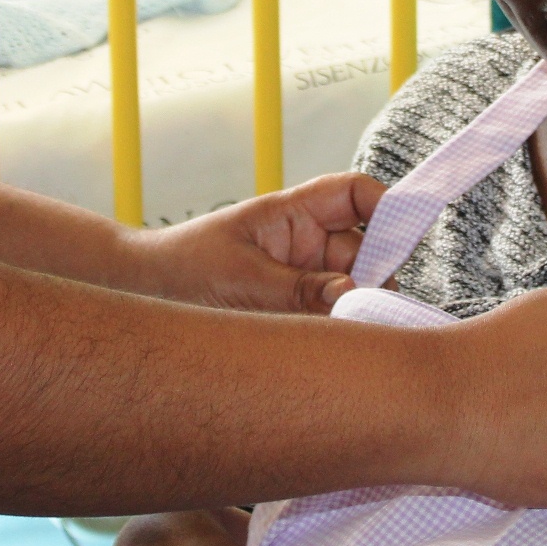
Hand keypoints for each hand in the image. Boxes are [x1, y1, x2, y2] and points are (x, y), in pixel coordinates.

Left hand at [131, 173, 386, 314]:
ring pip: (353, 290)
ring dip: (358, 310)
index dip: (386, 207)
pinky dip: (340, 332)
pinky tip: (336, 350)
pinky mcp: (296, 314)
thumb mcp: (242, 279)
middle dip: (376, 277)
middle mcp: (306, 243)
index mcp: (294, 214)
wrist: (138, 297)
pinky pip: (332, 319)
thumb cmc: (181, 269)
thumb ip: (300, 289)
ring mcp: (303, 279)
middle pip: (365, 251)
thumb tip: (355, 294)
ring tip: (352, 333)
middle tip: (375, 308)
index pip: (355, 195)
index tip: (408, 234)